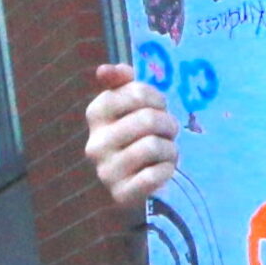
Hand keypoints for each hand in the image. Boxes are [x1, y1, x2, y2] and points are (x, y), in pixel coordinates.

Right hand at [86, 63, 177, 207]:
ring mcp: (106, 171)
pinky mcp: (121, 194)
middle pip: (148, 119)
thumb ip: (121, 84)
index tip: (159, 107)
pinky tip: (163, 169)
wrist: (132, 185)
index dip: (156, 98)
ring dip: (170, 148)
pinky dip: (167, 170)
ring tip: (167, 151)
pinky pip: (154, 175)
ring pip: (153, 146)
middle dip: (168, 124)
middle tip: (169, 131)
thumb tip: (104, 70)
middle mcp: (95, 143)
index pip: (136, 93)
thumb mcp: (128, 108)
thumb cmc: (135, 138)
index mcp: (95, 115)